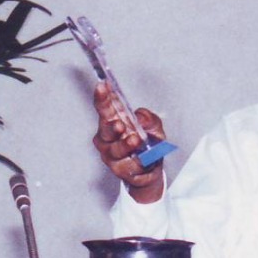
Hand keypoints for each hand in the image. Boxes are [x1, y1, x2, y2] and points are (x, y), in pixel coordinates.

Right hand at [92, 82, 166, 203]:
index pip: (104, 108)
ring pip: (115, 150)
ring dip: (125, 146)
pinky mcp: (119, 170)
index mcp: (113, 122)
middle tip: (119, 124)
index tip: (102, 86)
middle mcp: (108, 138)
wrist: (150, 170)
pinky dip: (138, 163)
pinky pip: (128, 166)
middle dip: (110, 126)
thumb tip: (140, 117)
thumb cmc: (147, 144)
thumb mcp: (154, 127)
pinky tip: (143, 160)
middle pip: (104, 130)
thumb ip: (149, 119)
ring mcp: (111, 155)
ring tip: (135, 141)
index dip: (102, 97)